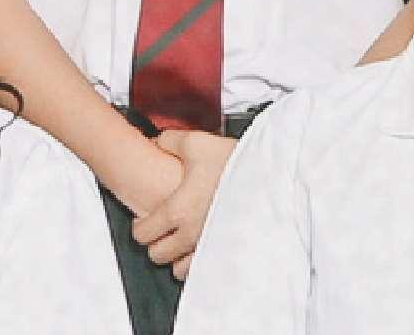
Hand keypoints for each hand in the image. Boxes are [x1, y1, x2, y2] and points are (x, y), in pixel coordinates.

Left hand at [132, 130, 235, 279]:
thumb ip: (169, 142)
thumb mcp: (197, 143)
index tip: (145, 219)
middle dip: (156, 242)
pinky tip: (201, 246)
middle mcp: (191, 234)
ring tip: (182, 239)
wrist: (274, 176)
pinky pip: (204, 272)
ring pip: (179, 269)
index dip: (139, 226)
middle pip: (157, 255)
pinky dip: (197, 263)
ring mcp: (210, 247)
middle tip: (162, 229)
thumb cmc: (236, 161)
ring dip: (176, 256)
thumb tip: (156, 142)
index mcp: (178, 210)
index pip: (142, 234)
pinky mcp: (228, 253)